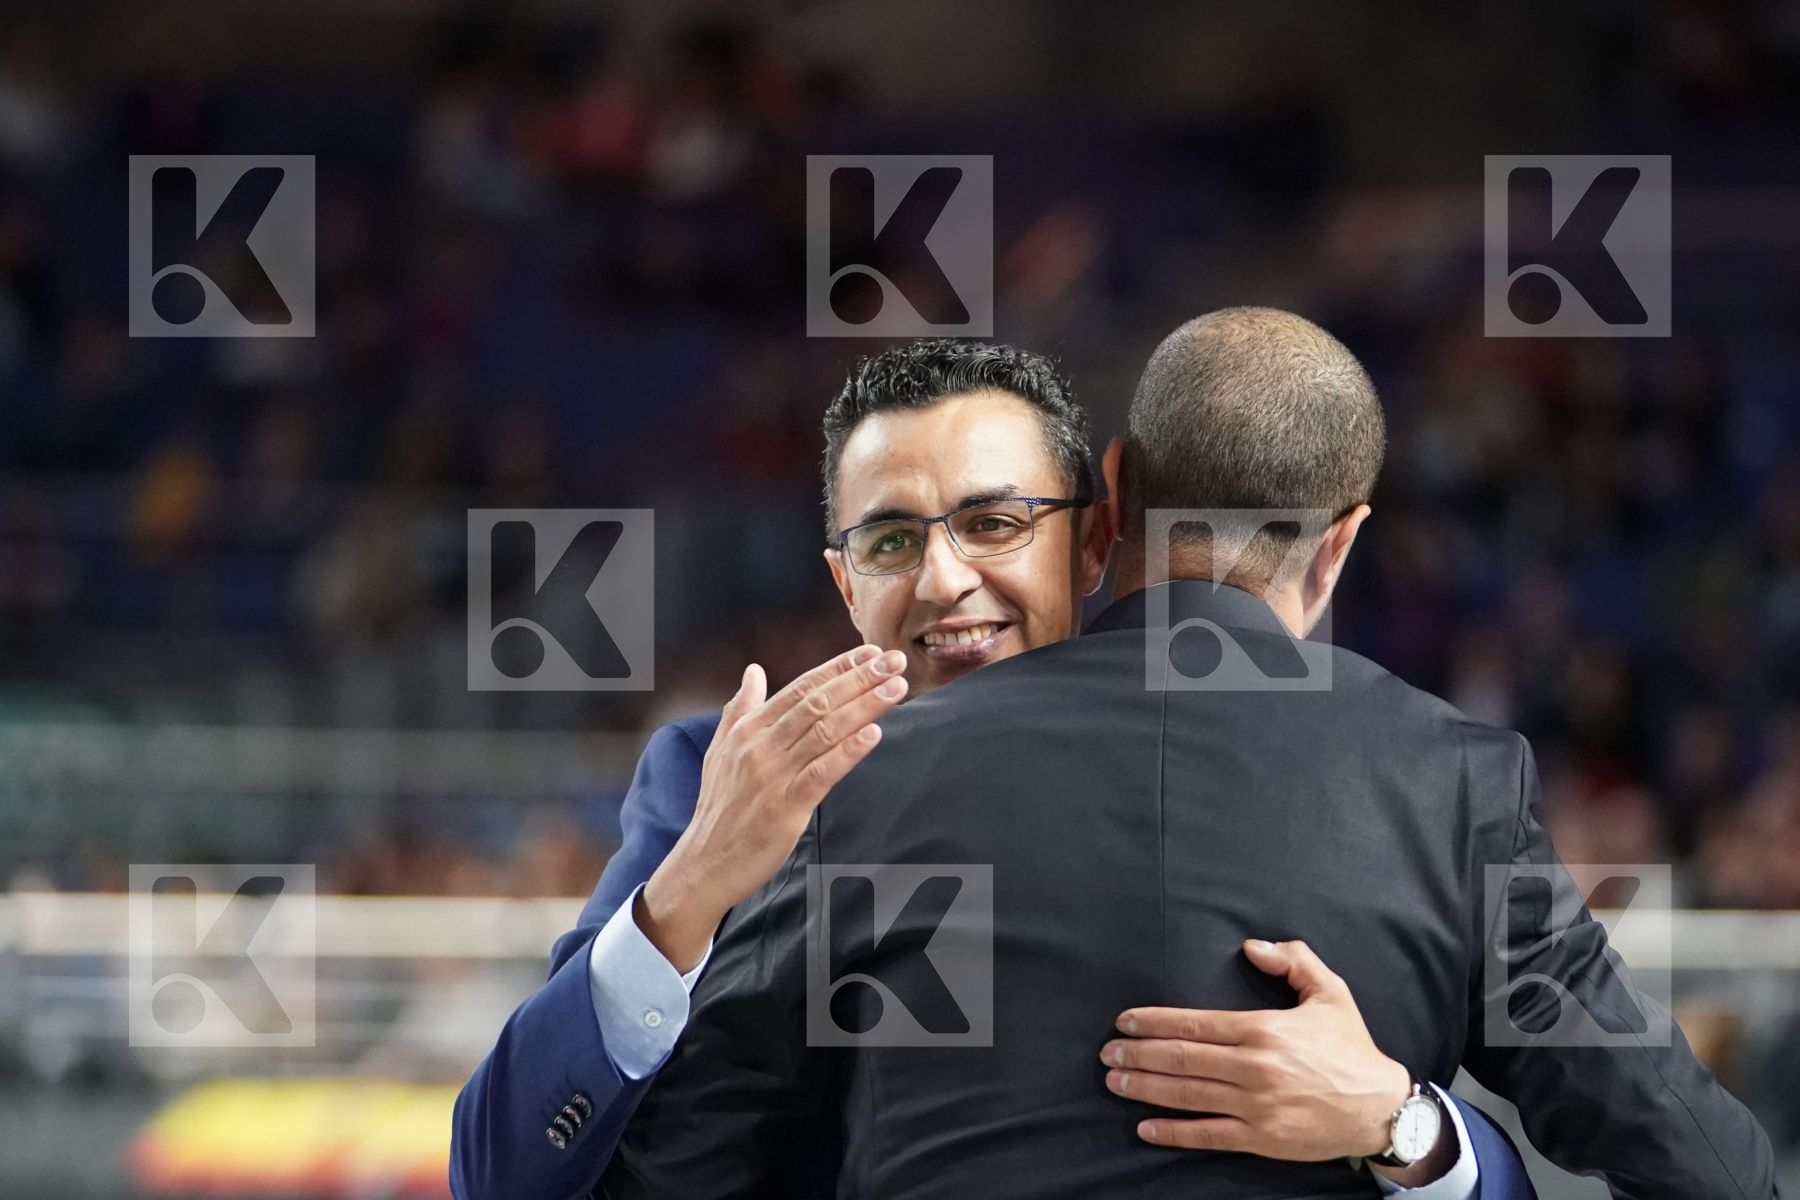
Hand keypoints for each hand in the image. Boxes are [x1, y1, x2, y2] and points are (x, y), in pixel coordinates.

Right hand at [636, 644, 907, 971]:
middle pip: (817, 703)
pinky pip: (821, 773)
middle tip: (895, 662)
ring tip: (896, 688)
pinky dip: (848, 751)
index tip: (869, 653)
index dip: (837, 668)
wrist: (703, 863)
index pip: (800, 688)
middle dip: (859, 679)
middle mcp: (760, 746)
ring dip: (864, 706)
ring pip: (824, 731)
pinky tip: (873, 733)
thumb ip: (740, 709)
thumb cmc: (719, 808)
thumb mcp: (720, 751)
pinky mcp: (784, 808)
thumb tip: (753, 671)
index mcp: (748, 729)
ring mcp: (772, 776)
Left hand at [1101, 939, 1426, 1170]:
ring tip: (1115, 1081)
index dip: (1154, 1022)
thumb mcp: (1329, 991)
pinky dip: (1173, 1132)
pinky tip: (1146, 1128)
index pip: (1195, 1023)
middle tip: (1107, 1052)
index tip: (1124, 1020)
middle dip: (1138, 1053)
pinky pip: (1208, 1136)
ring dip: (1145, 1088)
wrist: (1382, 1107)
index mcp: (1263, 1029)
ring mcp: (1256, 1106)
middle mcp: (1254, 1068)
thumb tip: (1252, 946)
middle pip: (1182, 1058)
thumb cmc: (1351, 1048)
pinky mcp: (1262, 1139)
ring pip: (1187, 1095)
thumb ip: (1293, 959)